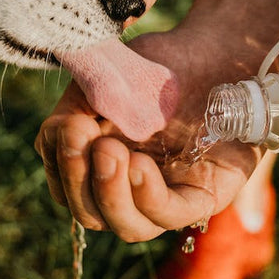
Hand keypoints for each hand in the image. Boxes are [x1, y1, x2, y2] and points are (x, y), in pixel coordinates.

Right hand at [35, 25, 265, 241]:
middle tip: (80, 136)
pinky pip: (170, 216)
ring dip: (110, 193)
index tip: (66, 126)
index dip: (59, 164)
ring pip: (127, 226)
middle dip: (78, 179)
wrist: (218, 52)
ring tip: (111, 152)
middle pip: (90, 212)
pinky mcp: (202, 196)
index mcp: (101, 162)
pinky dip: (148, 196)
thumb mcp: (110, 76)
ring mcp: (166, 196)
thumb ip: (79, 102)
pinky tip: (138, 166)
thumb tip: (59, 132)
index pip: (66, 185)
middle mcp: (131, 187)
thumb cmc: (162, 65)